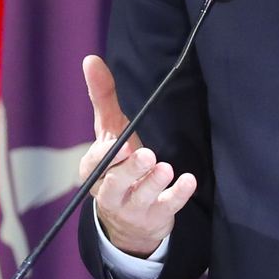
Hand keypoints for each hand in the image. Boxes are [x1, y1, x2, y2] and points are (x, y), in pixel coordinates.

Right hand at [81, 55, 198, 257]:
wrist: (130, 219)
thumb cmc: (118, 164)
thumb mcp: (110, 131)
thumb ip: (102, 97)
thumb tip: (91, 59)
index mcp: (95, 172)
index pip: (93, 166)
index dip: (104, 156)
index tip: (119, 145)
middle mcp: (109, 193)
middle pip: (115, 183)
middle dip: (129, 170)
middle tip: (146, 154)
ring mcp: (133, 208)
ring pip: (140, 197)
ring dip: (152, 182)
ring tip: (165, 168)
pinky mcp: (155, 217)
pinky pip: (166, 208)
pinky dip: (177, 195)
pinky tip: (188, 180)